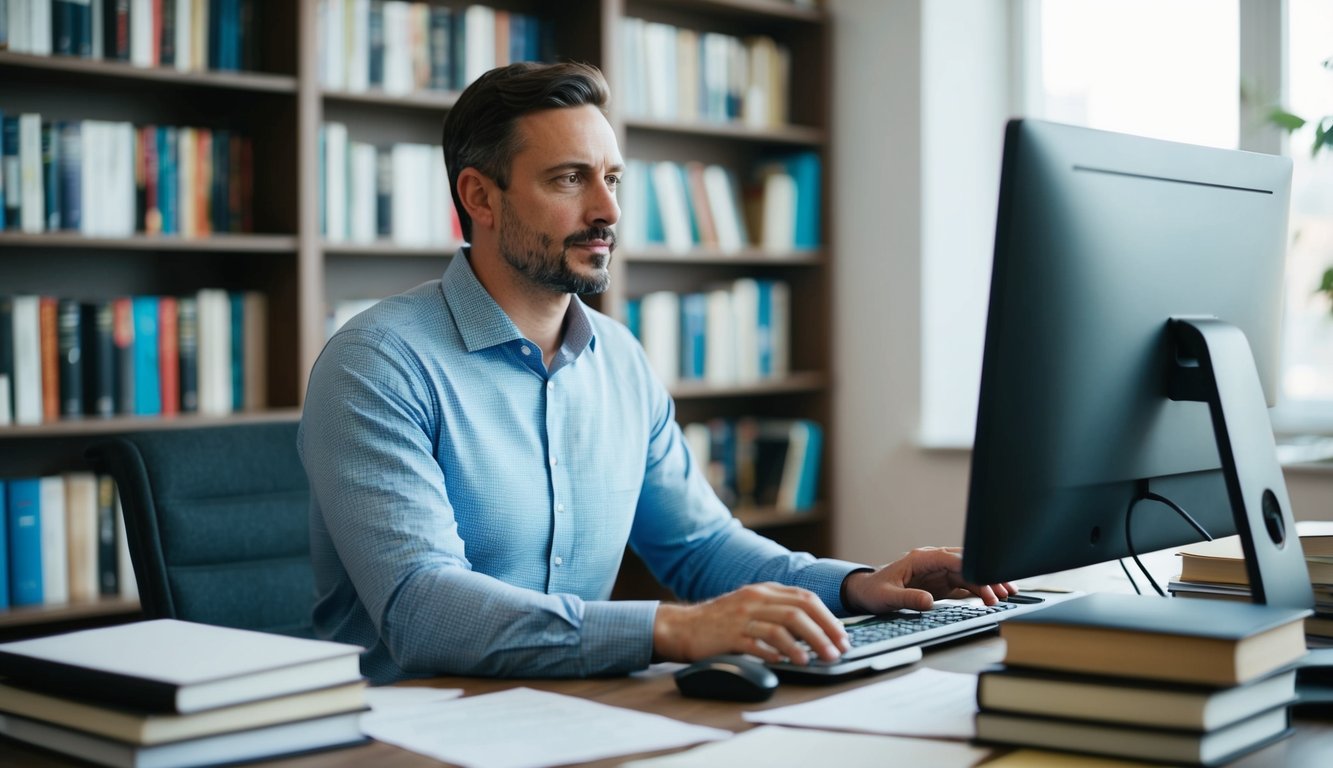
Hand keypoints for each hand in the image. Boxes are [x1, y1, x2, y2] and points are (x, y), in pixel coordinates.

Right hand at [652, 582, 850, 665]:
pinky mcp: (731, 634)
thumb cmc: (719, 622)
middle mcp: (755, 598)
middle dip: (825, 629)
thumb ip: (777, 612)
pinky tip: (792, 661)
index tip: (842, 635)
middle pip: (799, 610)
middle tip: (839, 649)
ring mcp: (743, 615)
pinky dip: (781, 651)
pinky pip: (761, 641)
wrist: (682, 627)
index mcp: (763, 590)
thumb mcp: (750, 607)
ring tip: (821, 658)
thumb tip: (814, 630)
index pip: (804, 598)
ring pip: (785, 624)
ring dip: (809, 642)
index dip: (828, 617)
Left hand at [841, 546, 1017, 614]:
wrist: (865, 592)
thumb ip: (908, 599)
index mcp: (920, 559)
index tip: (986, 578)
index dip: (970, 567)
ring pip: (969, 574)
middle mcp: (933, 562)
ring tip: (1007, 594)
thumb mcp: (887, 597)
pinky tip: (992, 598)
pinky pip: (964, 585)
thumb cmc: (874, 591)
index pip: (951, 558)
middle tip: (1005, 589)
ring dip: (987, 583)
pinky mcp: (941, 584)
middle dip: (986, 574)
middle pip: (965, 564)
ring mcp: (938, 572)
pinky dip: (979, 591)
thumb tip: (928, 602)